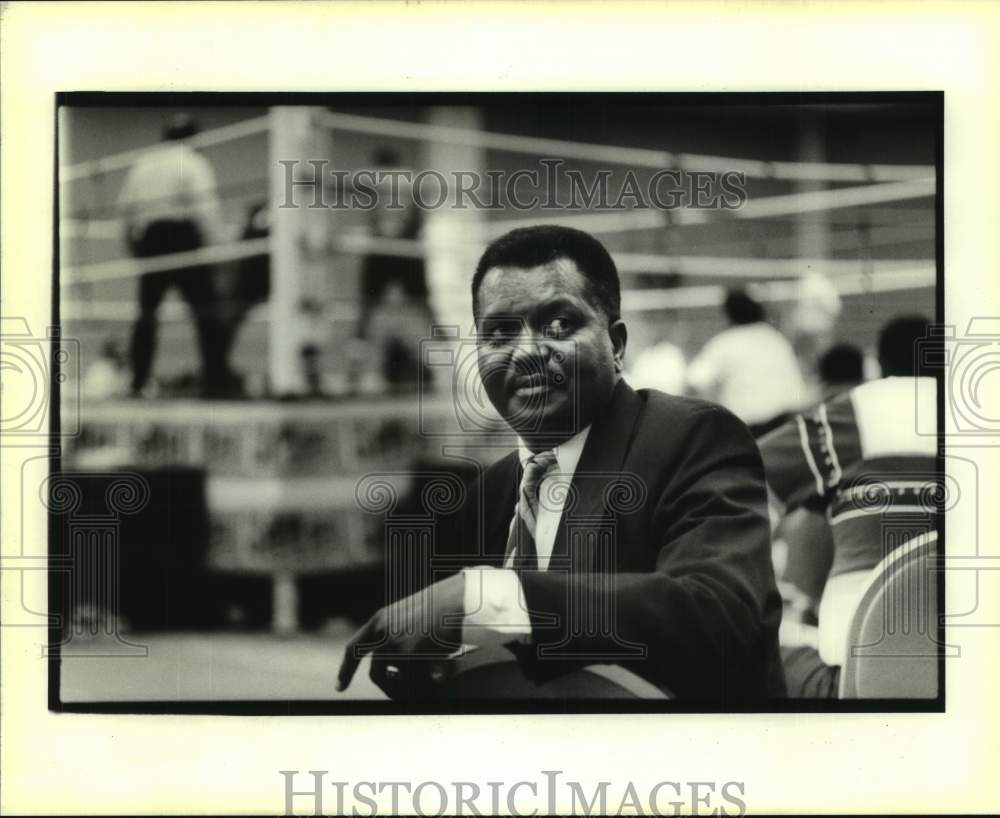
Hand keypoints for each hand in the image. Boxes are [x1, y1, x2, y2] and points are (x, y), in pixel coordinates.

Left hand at [336, 572, 465, 696]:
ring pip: (401, 681)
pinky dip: (431, 682)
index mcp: (380, 621)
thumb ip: (396, 637)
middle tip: (402, 694)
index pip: (354, 649)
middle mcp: (383, 634)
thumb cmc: (443, 604)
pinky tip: (443, 670)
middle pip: (377, 674)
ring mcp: (397, 645)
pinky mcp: (413, 657)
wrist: (461, 597)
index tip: (339, 688)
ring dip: (415, 684)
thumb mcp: (410, 616)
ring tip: (433, 672)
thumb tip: (392, 674)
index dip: (346, 670)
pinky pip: (419, 682)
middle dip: (388, 688)